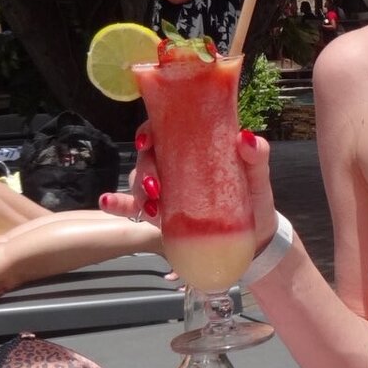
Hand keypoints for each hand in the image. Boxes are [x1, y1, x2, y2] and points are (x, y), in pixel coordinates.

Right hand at [98, 123, 279, 252]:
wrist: (255, 239)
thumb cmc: (254, 199)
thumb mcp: (259, 177)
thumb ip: (257, 157)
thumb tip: (246, 138)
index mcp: (196, 147)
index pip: (165, 128)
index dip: (150, 129)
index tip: (147, 141)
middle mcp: (176, 165)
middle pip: (148, 156)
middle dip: (145, 167)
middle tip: (156, 185)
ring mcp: (166, 191)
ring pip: (138, 181)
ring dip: (137, 189)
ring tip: (151, 205)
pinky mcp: (162, 215)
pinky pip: (132, 208)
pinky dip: (117, 204)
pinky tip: (108, 202)